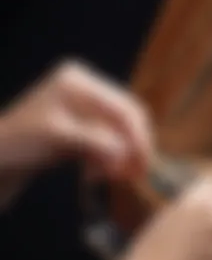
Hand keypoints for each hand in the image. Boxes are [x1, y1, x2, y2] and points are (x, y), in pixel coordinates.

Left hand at [0, 60, 151, 179]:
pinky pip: (109, 141)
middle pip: (126, 117)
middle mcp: (87, 89)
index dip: (138, 135)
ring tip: (111, 177)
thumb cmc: (19, 142)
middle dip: (132, 147)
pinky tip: (97, 173)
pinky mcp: (85, 124)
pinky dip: (108, 158)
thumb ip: (94, 140)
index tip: (144, 162)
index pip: (122, 107)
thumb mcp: (57, 136)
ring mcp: (86, 106)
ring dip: (120, 156)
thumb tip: (126, 151)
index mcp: (79, 82)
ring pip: (120, 131)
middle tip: (135, 174)